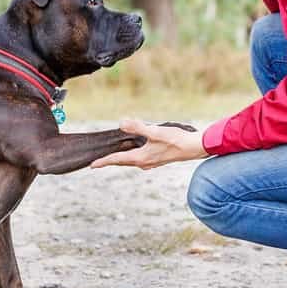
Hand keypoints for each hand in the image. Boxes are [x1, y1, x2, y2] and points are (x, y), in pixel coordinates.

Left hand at [90, 119, 206, 169]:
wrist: (194, 148)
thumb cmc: (176, 139)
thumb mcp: (155, 132)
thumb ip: (138, 127)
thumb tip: (121, 123)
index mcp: (141, 157)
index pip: (118, 159)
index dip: (104, 161)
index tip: (92, 165)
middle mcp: (145, 162)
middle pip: (123, 162)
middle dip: (110, 161)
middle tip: (97, 163)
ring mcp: (152, 162)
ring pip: (131, 161)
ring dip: (121, 159)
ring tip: (112, 158)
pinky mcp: (158, 158)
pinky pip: (139, 159)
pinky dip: (132, 157)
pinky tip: (134, 153)